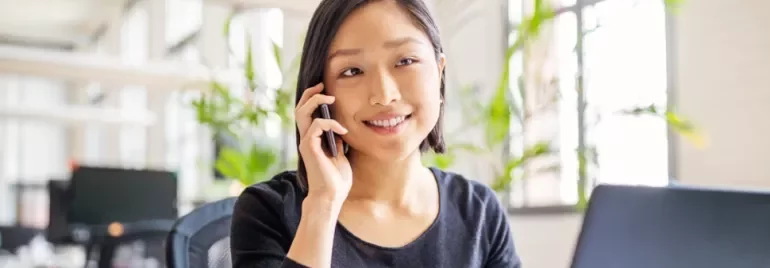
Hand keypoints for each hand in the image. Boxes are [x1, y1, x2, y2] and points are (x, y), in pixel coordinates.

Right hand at [296, 83, 352, 202]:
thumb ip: (337, 140)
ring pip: (302, 112)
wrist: (331, 196)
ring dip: (315, 101)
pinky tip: (342, 129)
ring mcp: (306, 142)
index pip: (308, 113)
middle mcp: (306, 138)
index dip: (314, 99)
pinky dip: (330, 123)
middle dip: (310, 93)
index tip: (328, 91)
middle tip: (323, 85)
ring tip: (330, 98)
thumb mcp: (341, 154)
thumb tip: (341, 127)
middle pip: (300, 108)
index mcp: (313, 139)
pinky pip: (316, 126)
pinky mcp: (309, 148)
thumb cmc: (337, 179)